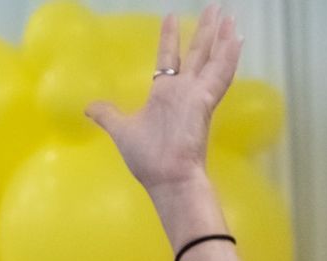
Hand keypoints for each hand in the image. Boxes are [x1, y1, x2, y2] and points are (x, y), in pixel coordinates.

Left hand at [85, 7, 241, 193]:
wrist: (167, 179)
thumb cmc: (148, 160)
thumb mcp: (122, 130)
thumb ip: (108, 115)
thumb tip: (89, 107)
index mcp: (166, 95)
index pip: (169, 59)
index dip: (170, 38)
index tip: (170, 17)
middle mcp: (184, 91)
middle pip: (197, 53)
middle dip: (206, 30)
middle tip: (216, 7)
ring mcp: (196, 94)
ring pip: (213, 58)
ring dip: (222, 36)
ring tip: (230, 15)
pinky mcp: (205, 101)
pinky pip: (221, 74)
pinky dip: (229, 55)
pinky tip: (237, 37)